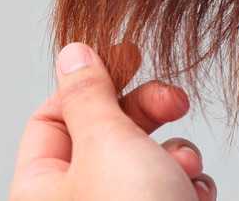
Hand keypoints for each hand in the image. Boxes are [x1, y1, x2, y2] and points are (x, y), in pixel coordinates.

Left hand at [10, 43, 215, 200]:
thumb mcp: (107, 143)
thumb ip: (90, 93)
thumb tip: (72, 52)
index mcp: (40, 192)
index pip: (51, 119)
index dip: (91, 83)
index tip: (130, 54)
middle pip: (104, 136)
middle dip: (145, 114)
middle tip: (176, 99)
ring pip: (145, 162)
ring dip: (175, 154)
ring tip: (184, 167)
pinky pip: (170, 192)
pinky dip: (189, 186)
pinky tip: (198, 194)